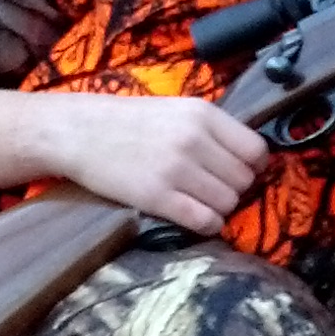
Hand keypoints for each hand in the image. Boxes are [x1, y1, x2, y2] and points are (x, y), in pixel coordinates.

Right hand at [37, 91, 268, 231]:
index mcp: (203, 114)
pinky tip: (194, 218)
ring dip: (219, 209)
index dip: (251, 166)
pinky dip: (207, 225)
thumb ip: (210, 130)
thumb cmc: (127, 121)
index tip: (236, 172)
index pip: (256, 150)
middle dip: (233, 190)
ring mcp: (177, 170)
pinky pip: (205, 221)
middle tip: (211, 189)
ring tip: (198, 202)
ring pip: (228, 203)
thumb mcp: (175, 110)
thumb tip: (247, 159)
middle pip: (244, 180)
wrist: (78, 132)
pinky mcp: (158, 197)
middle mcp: (195, 140)